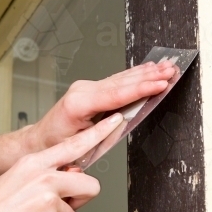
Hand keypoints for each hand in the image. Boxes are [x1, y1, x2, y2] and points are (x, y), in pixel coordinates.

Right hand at [0, 114, 124, 211]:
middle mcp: (43, 176)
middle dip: (79, 200)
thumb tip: (72, 177)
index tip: (116, 121)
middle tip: (54, 207)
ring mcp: (48, 199)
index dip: (98, 133)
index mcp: (33, 162)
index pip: (73, 145)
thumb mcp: (16, 180)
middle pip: (90, 185)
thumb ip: (46, 175)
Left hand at [30, 61, 176, 149]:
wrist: (41, 138)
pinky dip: (133, 75)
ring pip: (120, 79)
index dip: (140, 88)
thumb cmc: (57, 144)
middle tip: (170, 69)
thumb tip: (123, 120)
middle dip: (148, 76)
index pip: (115, 95)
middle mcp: (82, 91)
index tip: (160, 83)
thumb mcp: (80, 145)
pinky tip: (146, 69)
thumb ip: (102, 132)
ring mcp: (85, 88)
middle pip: (121, 83)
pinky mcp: (90, 89)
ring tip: (165, 66)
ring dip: (144, 73)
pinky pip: (115, 81)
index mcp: (79, 103)